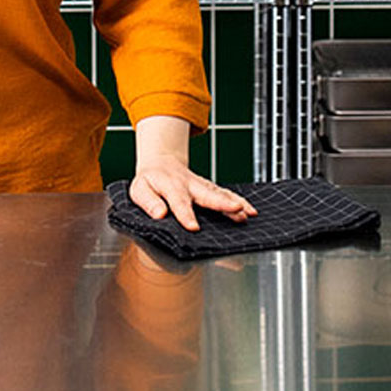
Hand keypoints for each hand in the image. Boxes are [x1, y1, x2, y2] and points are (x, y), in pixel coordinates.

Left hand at [131, 115, 256, 230]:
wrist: (161, 162)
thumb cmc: (150, 181)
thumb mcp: (139, 189)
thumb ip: (148, 202)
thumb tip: (159, 214)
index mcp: (170, 186)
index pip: (178, 202)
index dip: (185, 214)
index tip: (194, 227)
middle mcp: (189, 185)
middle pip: (206, 194)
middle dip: (221, 202)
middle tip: (236, 210)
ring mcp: (201, 185)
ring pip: (219, 193)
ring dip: (234, 202)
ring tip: (248, 213)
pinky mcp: (209, 188)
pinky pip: (224, 194)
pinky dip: (239, 201)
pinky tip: (250, 210)